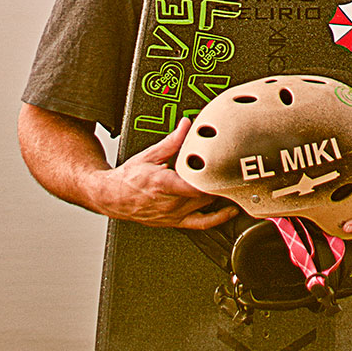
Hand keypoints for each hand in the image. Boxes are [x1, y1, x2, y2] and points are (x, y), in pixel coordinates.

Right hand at [88, 118, 236, 229]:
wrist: (113, 198)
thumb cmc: (128, 178)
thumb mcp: (150, 155)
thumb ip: (172, 142)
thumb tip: (186, 126)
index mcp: (164, 184)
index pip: (196, 185)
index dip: (214, 179)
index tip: (229, 170)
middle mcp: (170, 202)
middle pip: (206, 195)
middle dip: (221, 185)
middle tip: (238, 173)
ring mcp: (174, 214)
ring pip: (207, 207)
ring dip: (221, 198)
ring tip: (237, 187)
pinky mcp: (175, 222)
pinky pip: (201, 224)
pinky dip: (218, 219)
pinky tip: (230, 212)